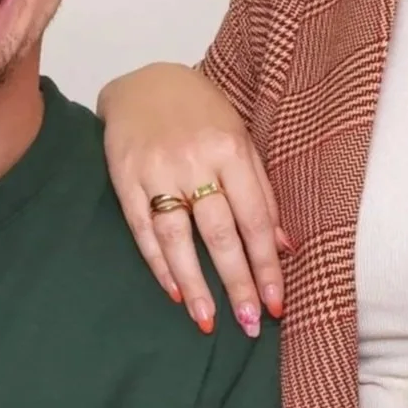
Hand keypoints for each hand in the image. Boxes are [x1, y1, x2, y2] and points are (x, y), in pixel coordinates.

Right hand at [99, 63, 289, 334]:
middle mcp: (194, 161)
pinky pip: (143, 229)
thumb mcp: (240, 139)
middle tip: (249, 324)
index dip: (266, 265)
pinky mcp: (125, 178)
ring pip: (178, 238)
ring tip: (208, 320)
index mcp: (230, 149)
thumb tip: (282, 246)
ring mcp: (156, 171)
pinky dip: (160, 263)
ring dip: (195, 284)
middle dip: (237, 282)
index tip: (276, 303)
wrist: (144, 83)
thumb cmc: (201, 114)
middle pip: (219, 233)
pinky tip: (174, 291)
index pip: (254, 219)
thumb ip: (260, 191)